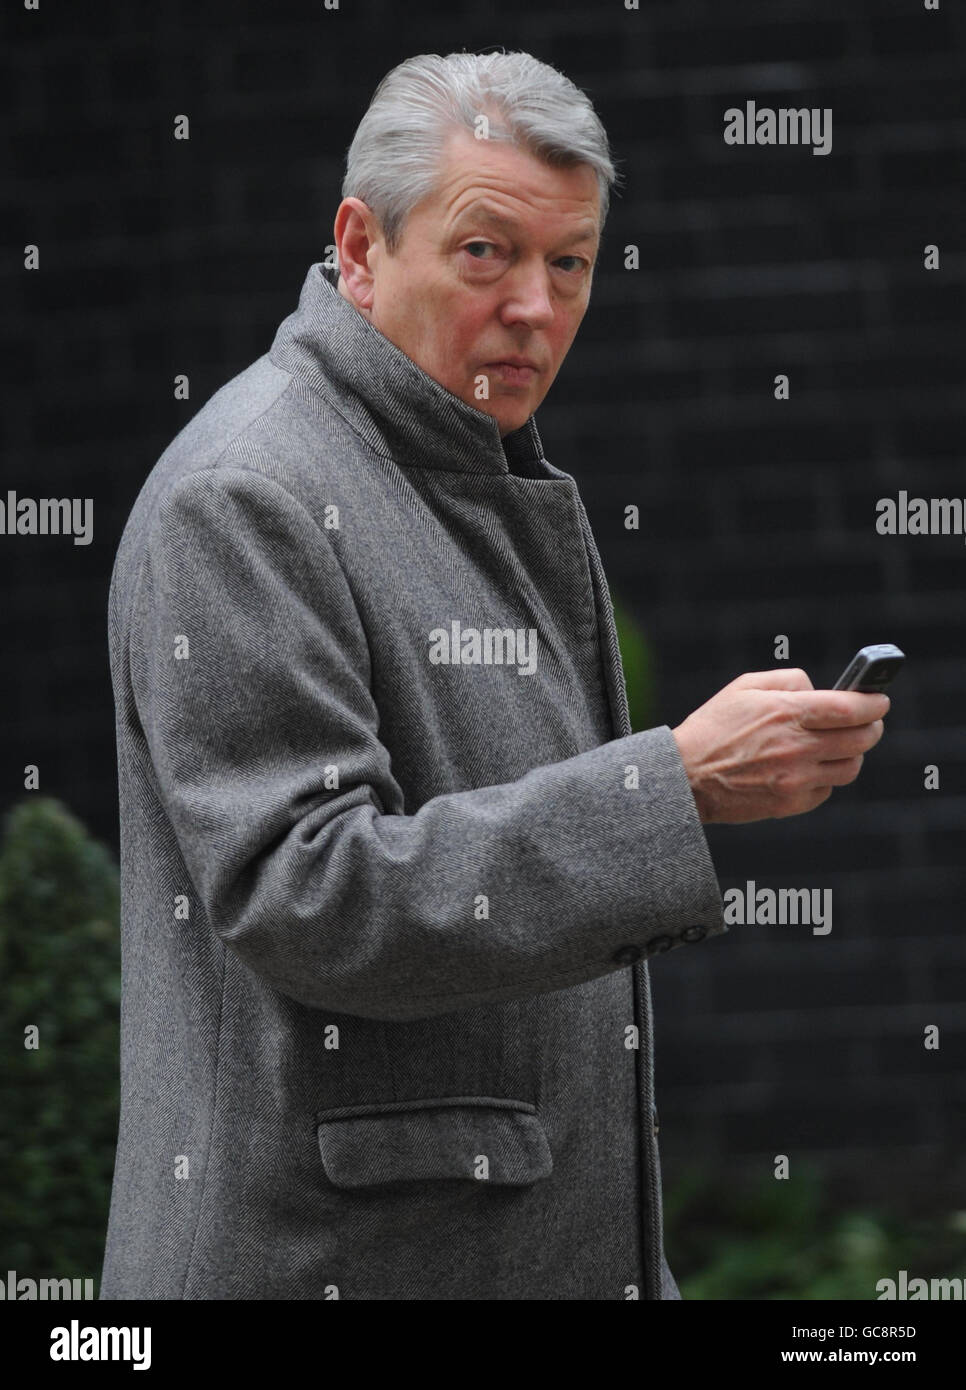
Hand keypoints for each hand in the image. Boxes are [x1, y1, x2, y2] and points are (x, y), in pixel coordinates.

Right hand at [671, 668, 888, 824]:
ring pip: (850, 768)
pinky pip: (827, 790)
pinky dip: (826, 777)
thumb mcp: (745, 686)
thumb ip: (789, 680)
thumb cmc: (713, 727)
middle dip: (872, 727)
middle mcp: (797, 747)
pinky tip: (809, 767)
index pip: (850, 709)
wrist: (685, 777)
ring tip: (839, 746)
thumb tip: (820, 690)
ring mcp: (796, 779)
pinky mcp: (791, 804)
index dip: (873, 704)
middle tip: (869, 722)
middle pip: (860, 739)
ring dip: (852, 754)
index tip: (879, 700)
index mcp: (787, 713)